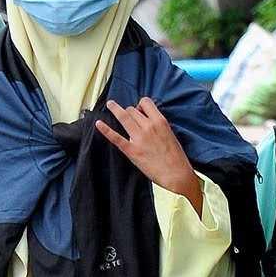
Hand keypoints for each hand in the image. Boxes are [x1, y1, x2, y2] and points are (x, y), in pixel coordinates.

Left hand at [95, 98, 201, 213]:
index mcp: (160, 122)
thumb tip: (147, 120)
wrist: (177, 174)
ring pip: (124, 117)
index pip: (145, 103)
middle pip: (132, 110)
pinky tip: (99, 124)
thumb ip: (158, 125)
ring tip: (110, 104)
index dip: (140, 105)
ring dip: (115, 109)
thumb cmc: (176, 157)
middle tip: (129, 117)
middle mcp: (148, 127)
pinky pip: (116, 137)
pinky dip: (106, 130)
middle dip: (130, 112)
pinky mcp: (132, 150)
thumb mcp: (170, 134)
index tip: (139, 109)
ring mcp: (139, 138)